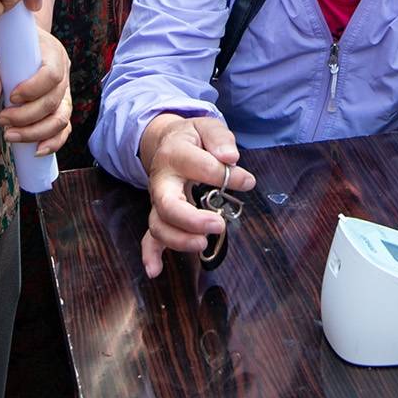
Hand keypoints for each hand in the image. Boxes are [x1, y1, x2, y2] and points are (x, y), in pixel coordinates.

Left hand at [0, 29, 72, 156]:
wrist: (22, 46)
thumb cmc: (9, 50)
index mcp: (53, 54)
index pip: (52, 75)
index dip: (33, 90)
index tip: (10, 97)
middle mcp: (64, 74)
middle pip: (53, 102)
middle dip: (26, 117)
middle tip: (1, 120)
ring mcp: (66, 93)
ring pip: (61, 119)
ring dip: (36, 133)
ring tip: (10, 136)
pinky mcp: (62, 108)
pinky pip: (64, 129)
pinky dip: (53, 142)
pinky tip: (35, 151)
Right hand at [136, 114, 256, 277]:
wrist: (167, 142)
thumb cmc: (193, 138)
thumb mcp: (207, 127)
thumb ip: (220, 138)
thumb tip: (230, 158)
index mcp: (175, 154)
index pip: (201, 166)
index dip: (226, 175)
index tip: (247, 181)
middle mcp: (161, 180)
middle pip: (168, 204)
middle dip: (192, 220)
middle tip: (218, 225)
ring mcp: (158, 200)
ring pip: (159, 224)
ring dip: (178, 239)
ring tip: (202, 245)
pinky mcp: (159, 214)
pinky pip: (149, 237)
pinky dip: (150, 254)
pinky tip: (155, 270)